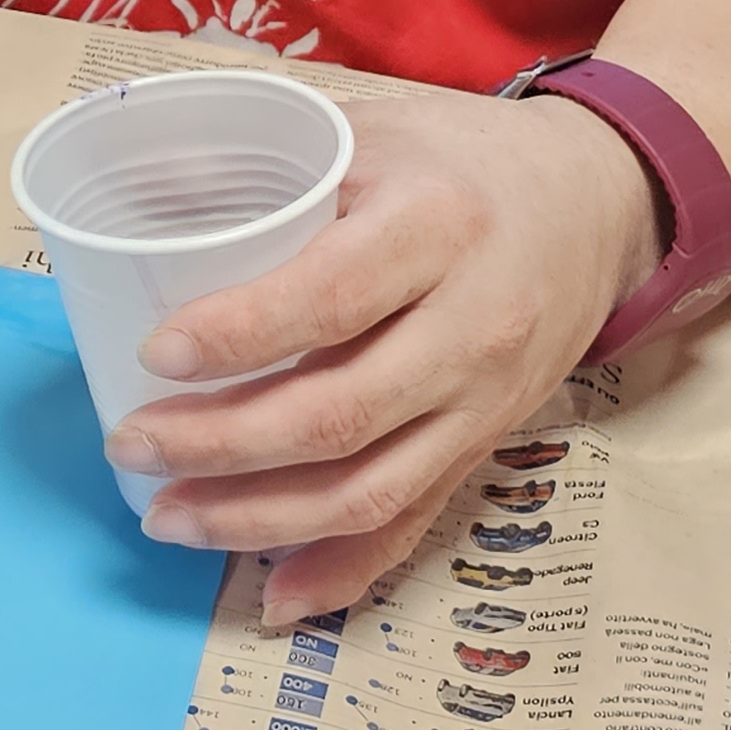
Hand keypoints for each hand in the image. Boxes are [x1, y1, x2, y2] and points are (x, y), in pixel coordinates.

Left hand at [103, 90, 663, 631]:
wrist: (600, 202)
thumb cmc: (464, 161)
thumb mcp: (379, 132)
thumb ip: (278, 169)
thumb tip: (146, 206)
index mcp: (438, 226)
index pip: (331, 297)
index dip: (239, 334)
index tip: (155, 352)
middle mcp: (472, 326)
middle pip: (340, 414)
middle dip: (220, 446)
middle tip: (130, 444)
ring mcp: (485, 400)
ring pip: (369, 489)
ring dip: (257, 519)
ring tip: (166, 515)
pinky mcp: (487, 445)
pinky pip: (415, 523)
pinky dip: (344, 573)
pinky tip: (272, 598)